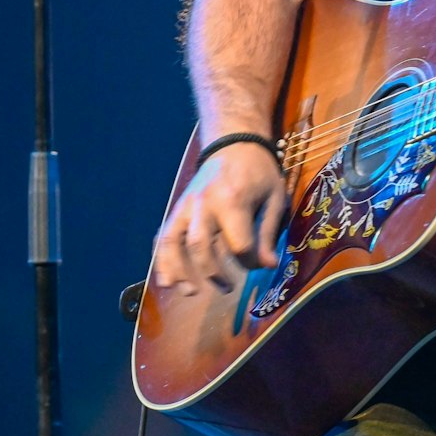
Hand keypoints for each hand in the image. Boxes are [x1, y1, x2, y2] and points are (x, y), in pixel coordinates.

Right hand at [151, 142, 285, 296]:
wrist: (234, 144)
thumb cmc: (259, 172)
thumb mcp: (274, 198)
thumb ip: (268, 233)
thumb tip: (269, 266)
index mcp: (233, 200)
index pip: (238, 243)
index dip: (250, 261)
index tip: (260, 264)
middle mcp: (204, 204)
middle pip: (201, 246)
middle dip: (213, 273)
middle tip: (228, 287)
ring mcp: (186, 206)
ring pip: (174, 243)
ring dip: (179, 271)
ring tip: (190, 291)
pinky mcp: (177, 209)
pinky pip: (164, 236)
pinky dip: (162, 259)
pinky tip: (167, 280)